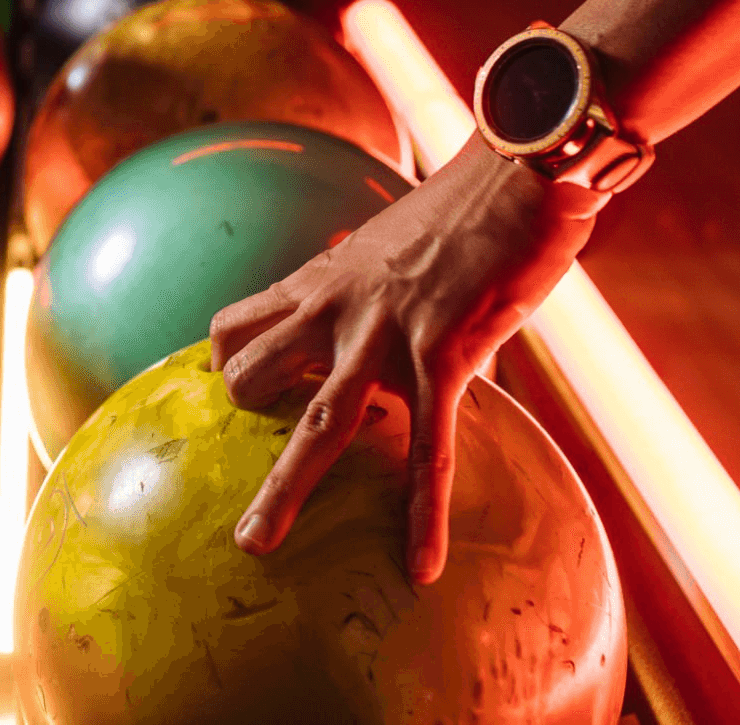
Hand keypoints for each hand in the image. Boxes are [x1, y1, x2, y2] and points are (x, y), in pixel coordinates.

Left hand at [206, 134, 600, 582]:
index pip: (237, 321)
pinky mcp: (444, 355)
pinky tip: (421, 564)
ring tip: (254, 545)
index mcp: (322, 280)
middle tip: (238, 463)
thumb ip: (375, 285)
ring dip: (282, 490)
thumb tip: (383, 313)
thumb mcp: (394, 244)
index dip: (223, 361)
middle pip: (251, 373)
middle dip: (237, 424)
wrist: (516, 174)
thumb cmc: (467, 209)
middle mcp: (335, 308)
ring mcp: (385, 334)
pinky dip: (423, 512)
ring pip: (318, 423)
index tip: (224, 392)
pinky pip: (431, 449)